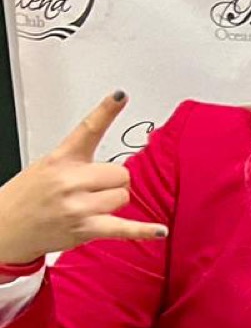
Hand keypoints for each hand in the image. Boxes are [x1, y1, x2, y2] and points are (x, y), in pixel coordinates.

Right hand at [0, 91, 163, 263]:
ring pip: (124, 196)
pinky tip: (159, 231)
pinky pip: (124, 228)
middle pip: (121, 173)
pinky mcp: (87, 229)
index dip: (106, 111)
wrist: (5, 226)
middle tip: (95, 188)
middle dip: (113, 181)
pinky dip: (144, 230)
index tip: (120, 96)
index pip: (88, 129)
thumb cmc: (27, 196)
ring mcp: (79, 206)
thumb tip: (111, 168)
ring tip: (92, 207)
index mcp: (61, 159)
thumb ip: (77, 162)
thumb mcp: (46, 167)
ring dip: (114, 202)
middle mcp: (70, 180)